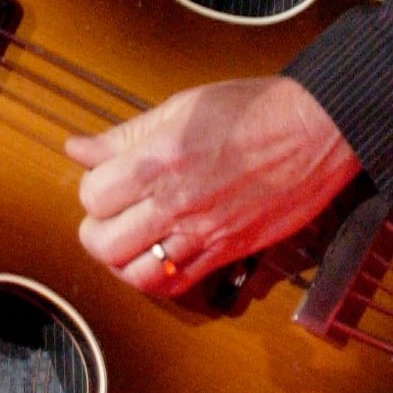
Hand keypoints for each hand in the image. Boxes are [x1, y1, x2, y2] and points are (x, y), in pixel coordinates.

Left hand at [66, 76, 360, 292]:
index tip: (104, 182)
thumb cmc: (254, 111)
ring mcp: (202, 232)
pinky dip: (156, 280)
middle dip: (96, 231)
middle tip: (108, 217)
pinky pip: (177, 285)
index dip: (92, 191)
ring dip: (122, 261)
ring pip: (135, 273)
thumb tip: (79, 148)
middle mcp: (176, 201)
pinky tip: (157, 259)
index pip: (92, 197)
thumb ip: (124, 136)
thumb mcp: (179, 107)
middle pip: (104, 243)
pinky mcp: (227, 251)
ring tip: (128, 242)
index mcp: (159, 160)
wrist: (314, 130)